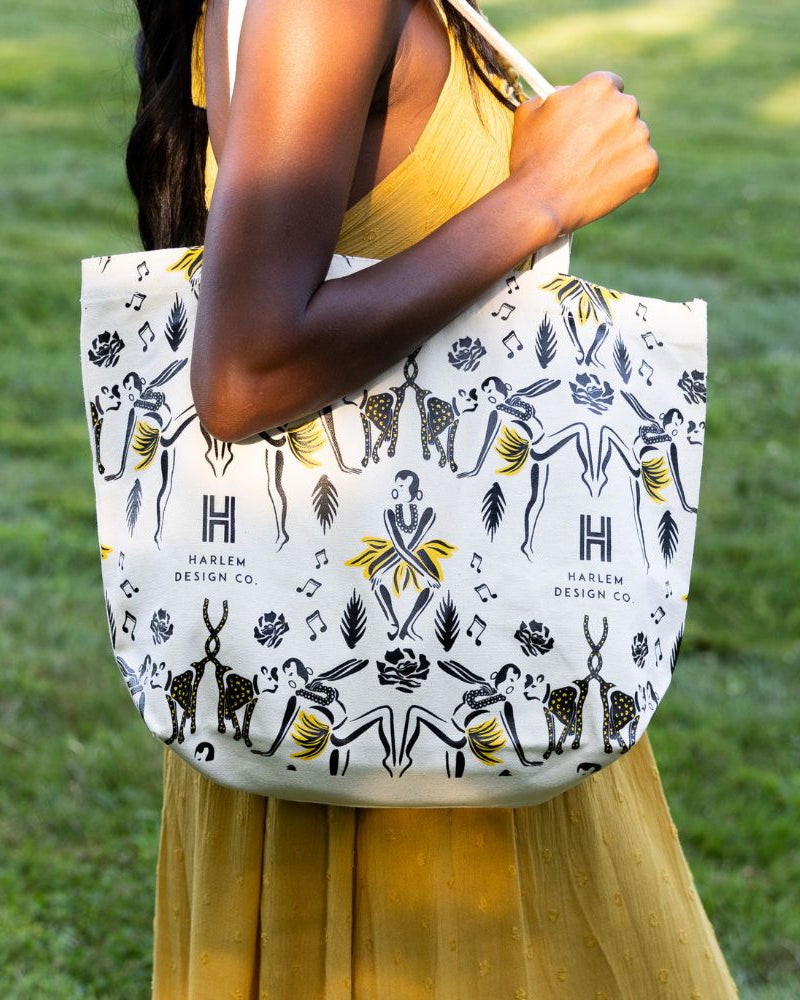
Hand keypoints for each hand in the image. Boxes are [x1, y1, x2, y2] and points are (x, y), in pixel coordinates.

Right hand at [508, 71, 658, 235]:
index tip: (591, 122)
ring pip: (635, 140)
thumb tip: (568, 95)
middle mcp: (625, 105)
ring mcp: (640, 136)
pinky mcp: (647, 165)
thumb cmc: (530, 158)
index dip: (599, 107)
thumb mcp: (530, 112)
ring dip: (621, 153)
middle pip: (625, 113)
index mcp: (599, 86)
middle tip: (589, 153)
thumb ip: (556, 95)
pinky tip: (606, 187)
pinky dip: (630, 178)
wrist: (539, 201)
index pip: (611, 87)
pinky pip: (644, 168)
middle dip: (611, 129)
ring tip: (593, 174)